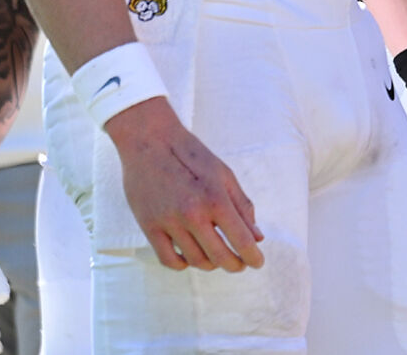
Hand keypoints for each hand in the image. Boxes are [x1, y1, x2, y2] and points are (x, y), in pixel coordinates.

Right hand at [107, 98, 264, 271]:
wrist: (150, 141)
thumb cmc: (193, 155)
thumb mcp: (224, 174)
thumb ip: (242, 206)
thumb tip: (257, 236)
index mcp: (216, 199)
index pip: (241, 240)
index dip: (253, 256)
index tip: (258, 263)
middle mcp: (193, 214)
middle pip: (220, 256)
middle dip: (235, 265)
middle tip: (241, 264)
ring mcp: (168, 223)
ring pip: (195, 261)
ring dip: (211, 264)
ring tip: (217, 257)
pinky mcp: (148, 227)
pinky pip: (168, 260)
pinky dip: (183, 264)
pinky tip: (191, 257)